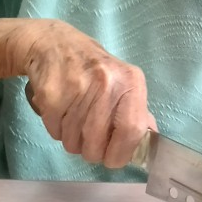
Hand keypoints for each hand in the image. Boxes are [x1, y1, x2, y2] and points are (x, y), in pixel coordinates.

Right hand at [13, 19, 155, 167]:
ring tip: (74, 119)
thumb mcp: (124, 82)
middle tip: (90, 139)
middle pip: (98, 145)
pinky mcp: (51, 96)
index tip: (113, 158)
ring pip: (74, 143)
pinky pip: (55, 133)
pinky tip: (61, 111)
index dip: (121, 153)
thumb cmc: (95, 69)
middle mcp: (106, 83)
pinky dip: (57, 130)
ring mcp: (77, 89)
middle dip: (93, 152)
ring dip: (73, 140)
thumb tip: (149, 143)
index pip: (132, 131)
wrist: (55, 44)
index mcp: (130, 82)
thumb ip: (138, 113)